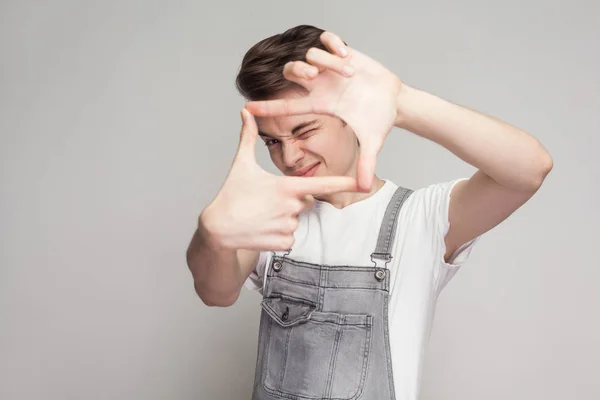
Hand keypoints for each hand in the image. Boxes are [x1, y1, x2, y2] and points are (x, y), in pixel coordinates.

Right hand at [201, 108, 358, 250]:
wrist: (217, 229)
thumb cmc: (230, 195)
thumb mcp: (241, 165)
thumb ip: (247, 137)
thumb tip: (245, 112)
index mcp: (286, 187)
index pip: (321, 185)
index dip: (343, 183)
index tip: (360, 182)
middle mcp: (291, 208)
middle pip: (304, 201)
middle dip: (290, 200)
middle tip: (266, 200)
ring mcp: (288, 227)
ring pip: (296, 220)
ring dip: (282, 218)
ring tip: (261, 215)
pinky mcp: (283, 243)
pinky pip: (290, 237)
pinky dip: (278, 234)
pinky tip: (262, 229)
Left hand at [244, 31, 402, 191]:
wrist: (393, 100)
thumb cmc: (378, 120)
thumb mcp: (372, 143)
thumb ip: (367, 164)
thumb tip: (364, 188)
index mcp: (320, 104)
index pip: (287, 106)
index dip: (267, 107)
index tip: (247, 107)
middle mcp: (320, 85)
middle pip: (291, 72)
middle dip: (298, 71)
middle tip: (314, 76)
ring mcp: (330, 68)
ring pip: (311, 55)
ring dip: (328, 62)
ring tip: (349, 74)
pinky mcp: (343, 53)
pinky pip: (327, 39)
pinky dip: (333, 44)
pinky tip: (346, 54)